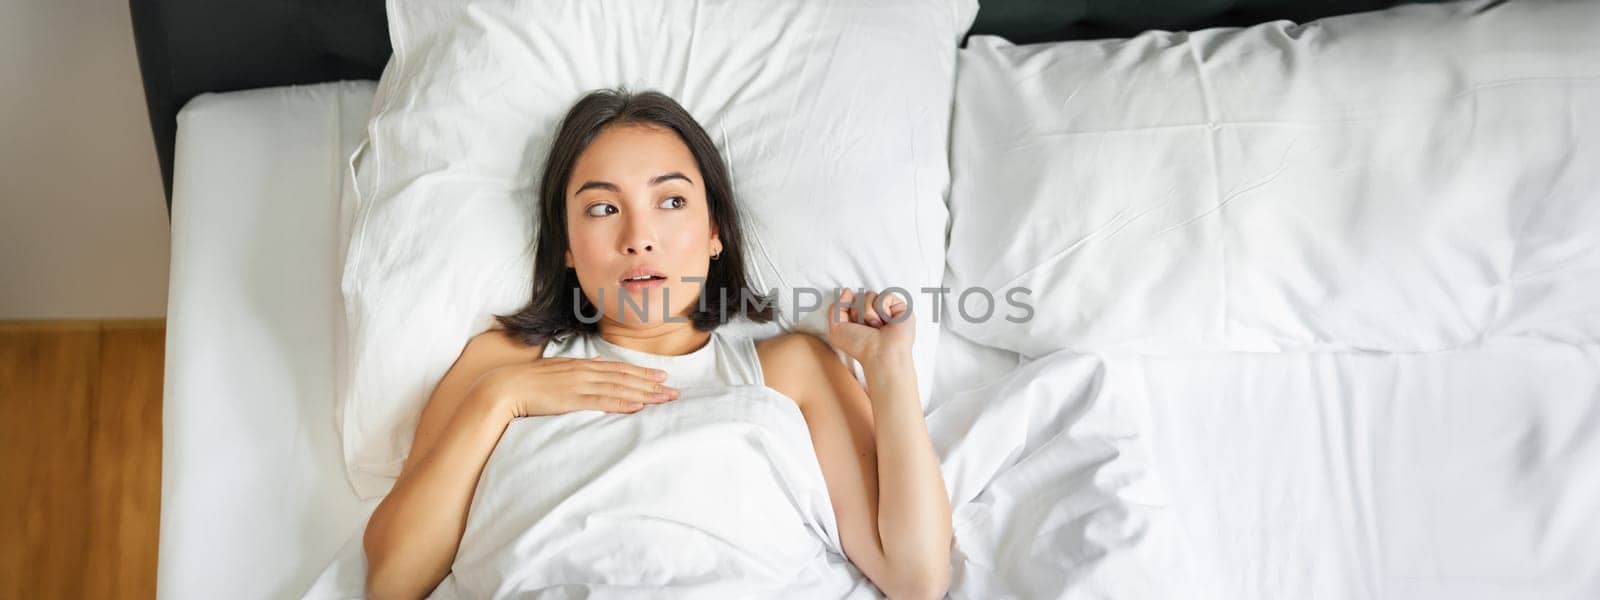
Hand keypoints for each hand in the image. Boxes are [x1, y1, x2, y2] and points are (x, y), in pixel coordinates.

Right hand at [471, 357, 678, 416]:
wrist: (504, 387)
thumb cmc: (528, 382)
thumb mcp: (557, 370)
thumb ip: (578, 368)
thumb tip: (595, 364)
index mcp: (581, 365)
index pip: (618, 369)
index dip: (641, 374)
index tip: (661, 377)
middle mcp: (584, 372)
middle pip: (625, 378)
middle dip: (651, 385)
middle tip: (674, 390)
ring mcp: (579, 385)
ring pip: (619, 389)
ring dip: (644, 394)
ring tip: (664, 399)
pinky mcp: (571, 399)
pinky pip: (602, 402)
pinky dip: (622, 403)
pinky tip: (637, 407)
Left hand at [825, 287, 914, 365]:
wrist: (880, 354)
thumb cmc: (859, 346)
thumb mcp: (836, 329)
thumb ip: (836, 307)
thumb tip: (848, 291)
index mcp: (861, 317)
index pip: (851, 300)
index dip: (848, 309)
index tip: (853, 324)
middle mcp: (874, 313)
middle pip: (859, 296)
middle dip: (857, 312)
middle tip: (866, 327)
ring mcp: (887, 309)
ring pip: (870, 294)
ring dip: (868, 312)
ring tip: (877, 326)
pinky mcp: (900, 307)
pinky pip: (884, 295)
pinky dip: (882, 309)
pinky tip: (887, 322)